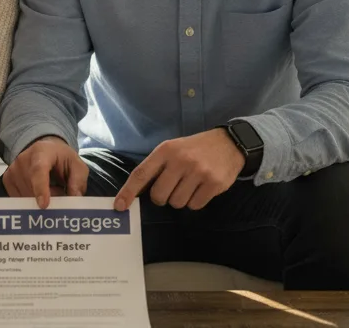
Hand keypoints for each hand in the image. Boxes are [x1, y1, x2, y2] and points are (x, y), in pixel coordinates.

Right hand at [2, 136, 87, 208]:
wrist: (44, 150)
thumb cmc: (62, 159)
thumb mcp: (77, 166)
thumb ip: (78, 181)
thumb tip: (74, 198)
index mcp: (42, 152)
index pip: (38, 171)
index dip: (41, 188)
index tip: (44, 205)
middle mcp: (23, 160)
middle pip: (32, 189)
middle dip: (49, 198)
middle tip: (60, 191)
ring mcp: (12, 170)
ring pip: (25, 197)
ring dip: (39, 200)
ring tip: (50, 189)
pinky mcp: (7, 180)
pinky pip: (18, 199)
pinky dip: (30, 201)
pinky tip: (38, 192)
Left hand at [114, 127, 244, 211]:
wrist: (229, 143)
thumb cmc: (194, 149)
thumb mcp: (173, 149)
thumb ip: (156, 167)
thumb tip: (137, 192)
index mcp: (166, 150)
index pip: (141, 174)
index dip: (128, 192)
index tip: (119, 206)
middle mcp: (181, 160)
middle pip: (159, 196)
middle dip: (162, 197)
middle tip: (172, 188)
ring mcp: (198, 172)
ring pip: (177, 203)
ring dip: (180, 199)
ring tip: (189, 185)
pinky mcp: (214, 183)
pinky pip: (195, 206)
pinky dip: (195, 201)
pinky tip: (201, 188)